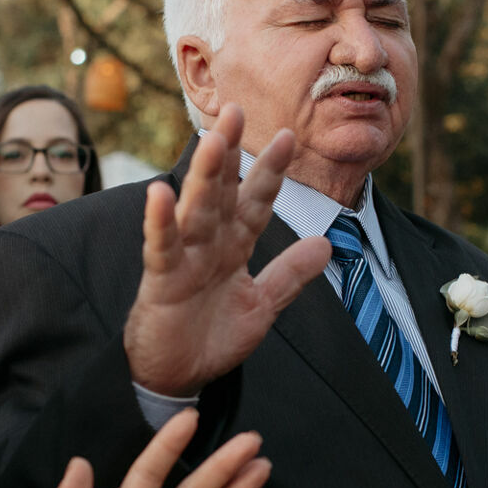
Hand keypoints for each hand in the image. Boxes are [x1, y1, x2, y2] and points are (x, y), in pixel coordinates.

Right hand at [123, 106, 329, 395]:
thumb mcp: (262, 306)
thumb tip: (327, 245)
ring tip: (212, 140)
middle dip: (230, 154)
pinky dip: (160, 222)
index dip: (271, 172)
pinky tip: (161, 193)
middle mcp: (209, 245)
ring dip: (204, 176)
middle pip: (222, 193)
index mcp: (234, 247)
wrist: (178, 376)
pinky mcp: (161, 280)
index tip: (289, 137)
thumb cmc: (213, 337)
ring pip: (196, 210)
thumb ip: (289, 275)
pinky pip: (161, 247)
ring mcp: (184, 259)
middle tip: (238, 111)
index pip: (255, 202)